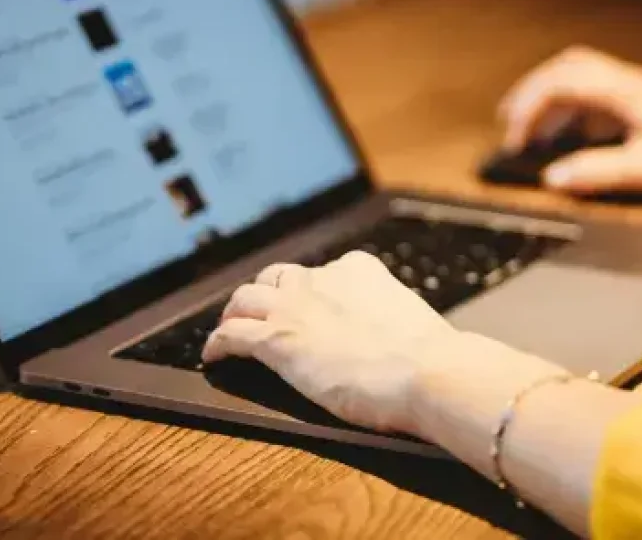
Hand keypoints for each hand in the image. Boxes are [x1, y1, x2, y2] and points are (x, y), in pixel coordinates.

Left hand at [201, 252, 461, 433]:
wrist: (426, 372)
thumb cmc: (428, 357)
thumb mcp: (407, 319)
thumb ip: (387, 319)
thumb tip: (392, 338)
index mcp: (358, 269)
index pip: (321, 273)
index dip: (307, 290)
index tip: (306, 305)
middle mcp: (321, 279)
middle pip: (277, 278)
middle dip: (267, 294)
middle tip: (261, 313)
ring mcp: (295, 307)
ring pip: (246, 298)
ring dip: (236, 312)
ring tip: (230, 327)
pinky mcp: (276, 340)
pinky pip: (232, 334)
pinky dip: (217, 343)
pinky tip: (213, 354)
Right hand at [499, 46, 641, 197]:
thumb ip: (598, 173)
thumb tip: (554, 177)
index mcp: (627, 91)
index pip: (561, 81)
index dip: (529, 106)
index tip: (515, 136)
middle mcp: (631, 84)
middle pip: (568, 68)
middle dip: (533, 92)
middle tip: (511, 121)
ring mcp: (640, 93)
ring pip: (583, 80)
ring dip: (554, 102)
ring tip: (536, 135)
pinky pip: (600, 98)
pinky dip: (576, 114)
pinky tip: (576, 143)